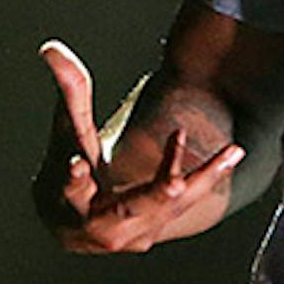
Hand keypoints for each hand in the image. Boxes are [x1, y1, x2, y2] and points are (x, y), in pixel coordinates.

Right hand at [36, 39, 244, 253]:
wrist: (75, 217)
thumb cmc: (71, 162)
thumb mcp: (70, 129)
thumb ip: (69, 90)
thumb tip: (51, 47)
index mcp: (71, 199)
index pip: (72, 188)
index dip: (74, 178)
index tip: (77, 163)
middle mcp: (99, 226)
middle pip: (130, 209)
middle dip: (154, 194)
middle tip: (175, 183)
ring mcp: (130, 236)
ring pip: (169, 206)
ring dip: (200, 178)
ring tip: (232, 151)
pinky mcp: (152, 235)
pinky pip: (185, 204)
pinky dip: (206, 178)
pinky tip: (232, 153)